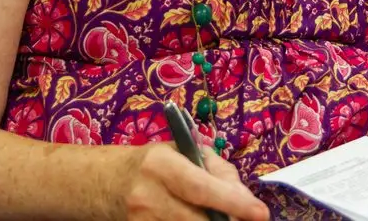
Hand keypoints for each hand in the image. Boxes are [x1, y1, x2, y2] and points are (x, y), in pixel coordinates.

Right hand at [115, 144, 269, 220]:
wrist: (106, 184)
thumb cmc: (153, 164)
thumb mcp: (181, 153)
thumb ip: (216, 169)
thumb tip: (244, 197)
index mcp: (161, 165)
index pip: (200, 187)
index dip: (232, 202)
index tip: (260, 213)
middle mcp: (147, 196)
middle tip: (248, 218)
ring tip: (222, 216)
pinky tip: (200, 219)